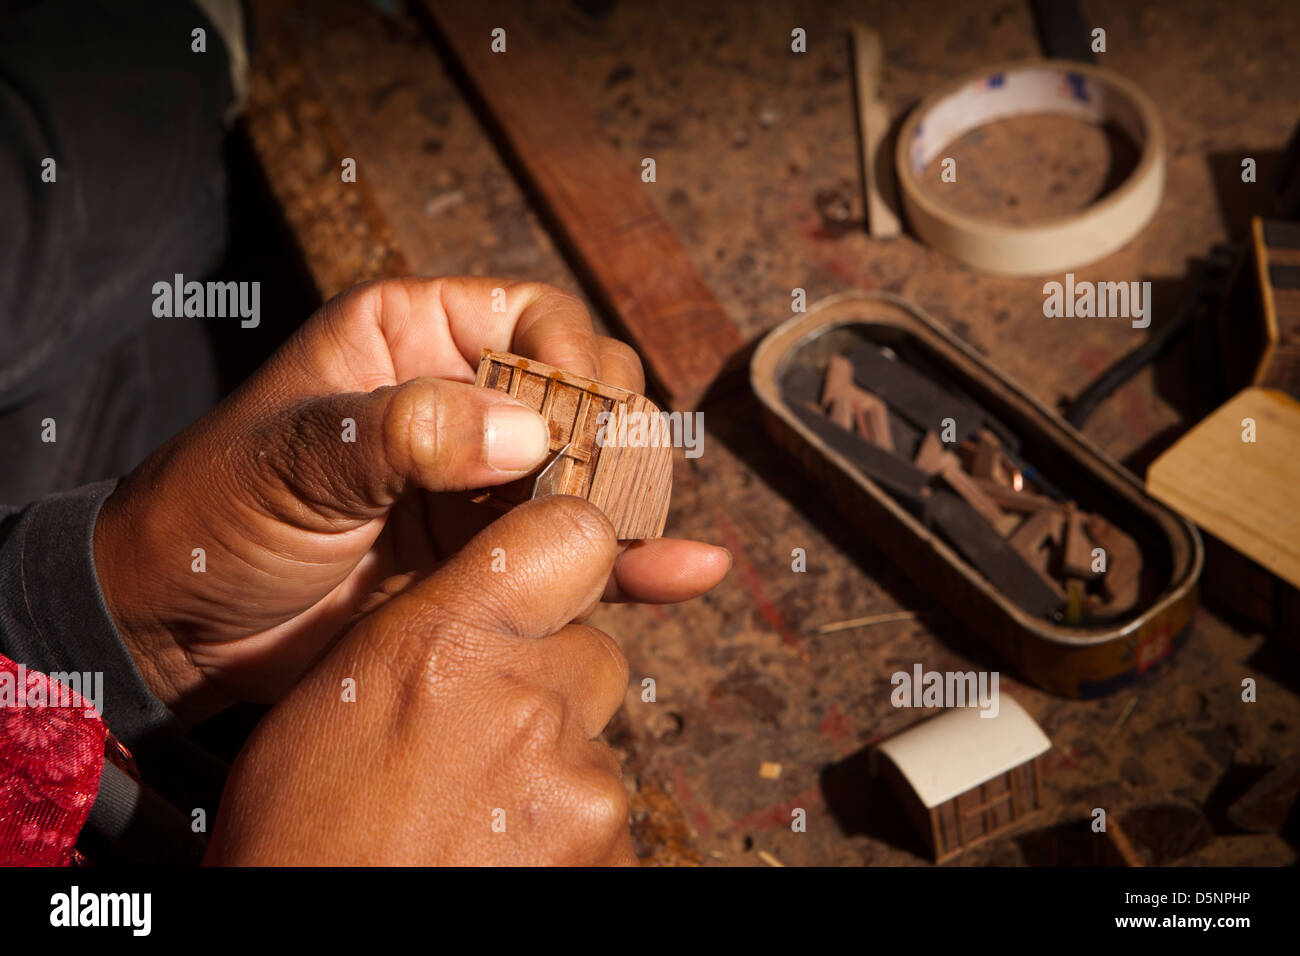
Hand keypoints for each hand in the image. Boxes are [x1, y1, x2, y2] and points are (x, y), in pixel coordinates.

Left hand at [93, 278, 729, 720]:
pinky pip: (581, 550)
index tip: (582, 419)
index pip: (535, 318)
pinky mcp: (492, 557)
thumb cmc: (212, 515)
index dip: (575, 360)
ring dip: (635, 499)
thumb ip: (404, 431)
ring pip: (595, 474)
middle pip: (584, 393)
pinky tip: (685, 574)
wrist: (176, 628)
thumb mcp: (293, 456)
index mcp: (413, 337)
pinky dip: (634, 564)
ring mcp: (484, 484)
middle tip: (607, 486)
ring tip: (651, 531)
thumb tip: (530, 430)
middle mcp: (463, 401)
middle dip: (613, 434)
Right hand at [205, 496, 637, 865]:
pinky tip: (501, 849)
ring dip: (555, 766)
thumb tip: (495, 594)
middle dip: (555, 684)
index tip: (555, 585)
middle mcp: (527, 701)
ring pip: (594, 743)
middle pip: (594, 654)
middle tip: (487, 734)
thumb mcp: (339, 687)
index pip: (575, 537)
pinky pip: (606, 817)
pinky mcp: (608, 848)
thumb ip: (434, 621)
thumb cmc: (305, 830)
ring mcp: (577, 782)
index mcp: (449, 641)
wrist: (317, 938)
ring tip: (477, 809)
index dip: (569, 559)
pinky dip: (566, 831)